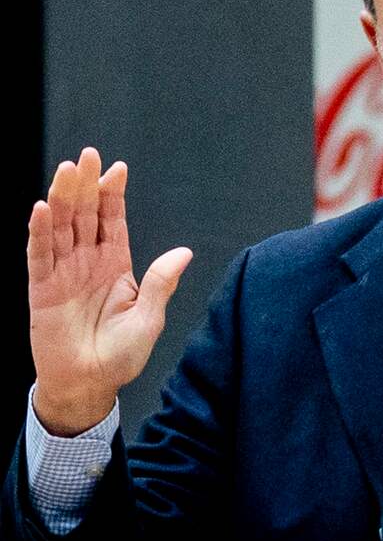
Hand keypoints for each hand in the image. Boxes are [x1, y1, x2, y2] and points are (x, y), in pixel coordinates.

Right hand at [27, 148, 192, 436]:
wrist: (90, 385)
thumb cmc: (122, 355)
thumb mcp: (149, 318)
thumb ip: (161, 283)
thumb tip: (185, 252)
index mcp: (115, 265)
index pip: (112, 220)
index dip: (113, 194)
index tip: (118, 168)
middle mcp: (87, 263)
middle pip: (84, 215)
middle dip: (86, 185)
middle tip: (87, 155)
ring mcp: (63, 274)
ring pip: (61, 227)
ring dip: (62, 198)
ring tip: (67, 170)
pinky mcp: (42, 290)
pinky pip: (39, 256)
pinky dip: (39, 232)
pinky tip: (41, 209)